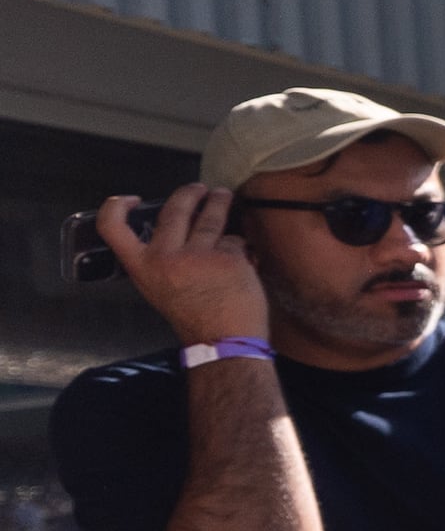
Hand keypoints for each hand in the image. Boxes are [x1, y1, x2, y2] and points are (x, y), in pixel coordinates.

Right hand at [95, 187, 269, 347]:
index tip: (131, 199)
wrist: (222, 342)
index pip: (113, 229)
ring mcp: (198, 255)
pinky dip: (241, 246)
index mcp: (143, 267)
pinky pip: (236, 240)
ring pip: (211, 217)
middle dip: (189, 193)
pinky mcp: (229, 257)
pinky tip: (245, 254)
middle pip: (174, 211)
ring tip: (224, 196)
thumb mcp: (160, 288)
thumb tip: (178, 232)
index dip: (116, 207)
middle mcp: (166, 257)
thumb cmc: (194, 319)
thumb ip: (162, 260)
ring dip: (219, 202)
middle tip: (200, 188)